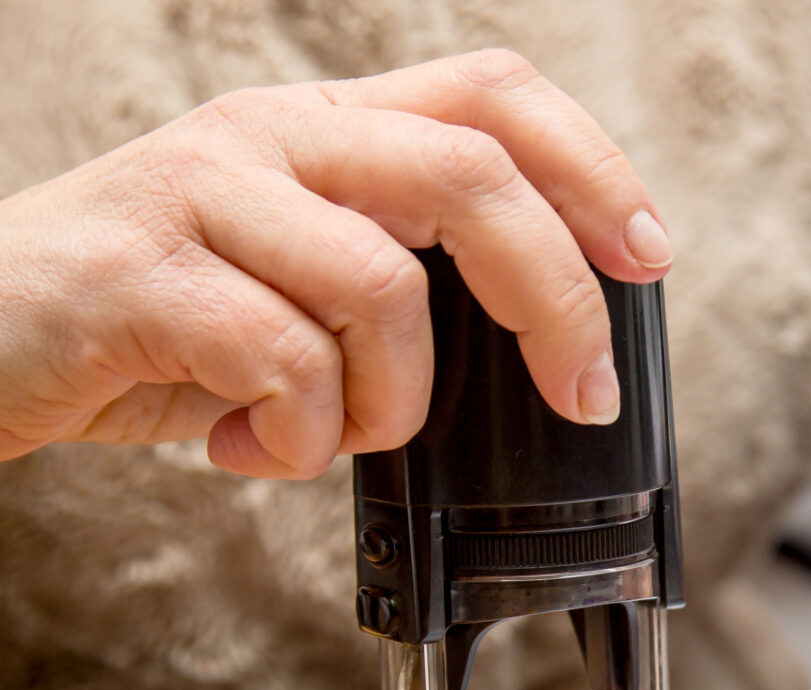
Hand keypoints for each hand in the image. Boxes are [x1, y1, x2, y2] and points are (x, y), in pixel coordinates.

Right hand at [0, 51, 671, 477]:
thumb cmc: (156, 326)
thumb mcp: (295, 289)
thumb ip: (395, 289)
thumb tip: (520, 346)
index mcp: (325, 137)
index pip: (492, 98)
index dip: (589, 170)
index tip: (647, 257)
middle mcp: (273, 140)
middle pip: (471, 175)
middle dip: (555, 302)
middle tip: (577, 393)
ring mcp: (203, 193)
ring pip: (383, 288)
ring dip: (388, 404)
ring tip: (328, 434)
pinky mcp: (143, 271)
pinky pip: (285, 360)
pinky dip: (298, 438)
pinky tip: (252, 449)